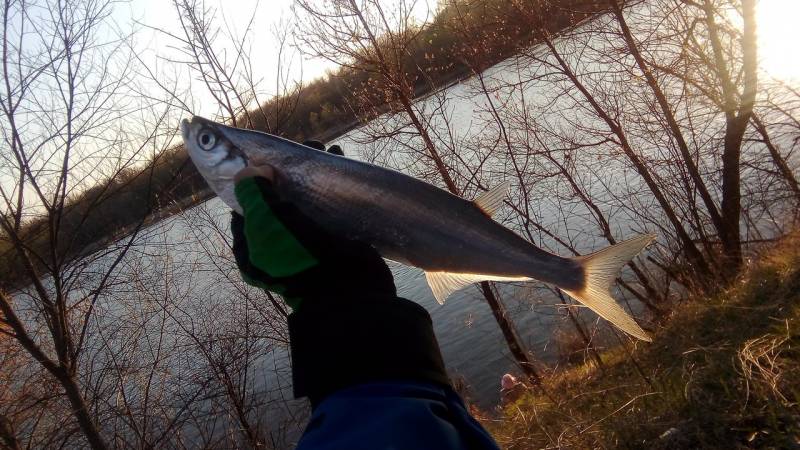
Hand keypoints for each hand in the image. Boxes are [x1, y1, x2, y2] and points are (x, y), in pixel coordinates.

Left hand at [231, 163, 394, 310]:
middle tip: (301, 149)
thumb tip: (254, 168)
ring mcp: (303, 243)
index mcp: (251, 247)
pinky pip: (326, 206)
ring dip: (311, 173)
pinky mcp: (330, 239)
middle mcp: (275, 245)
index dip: (254, 178)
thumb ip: (253, 191)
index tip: (267, 155)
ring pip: (303, 199)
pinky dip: (331, 184)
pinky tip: (337, 162)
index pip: (246, 205)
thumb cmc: (296, 255)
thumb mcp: (266, 220)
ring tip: (322, 150)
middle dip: (288, 171)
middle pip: (276, 198)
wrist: (345, 289)